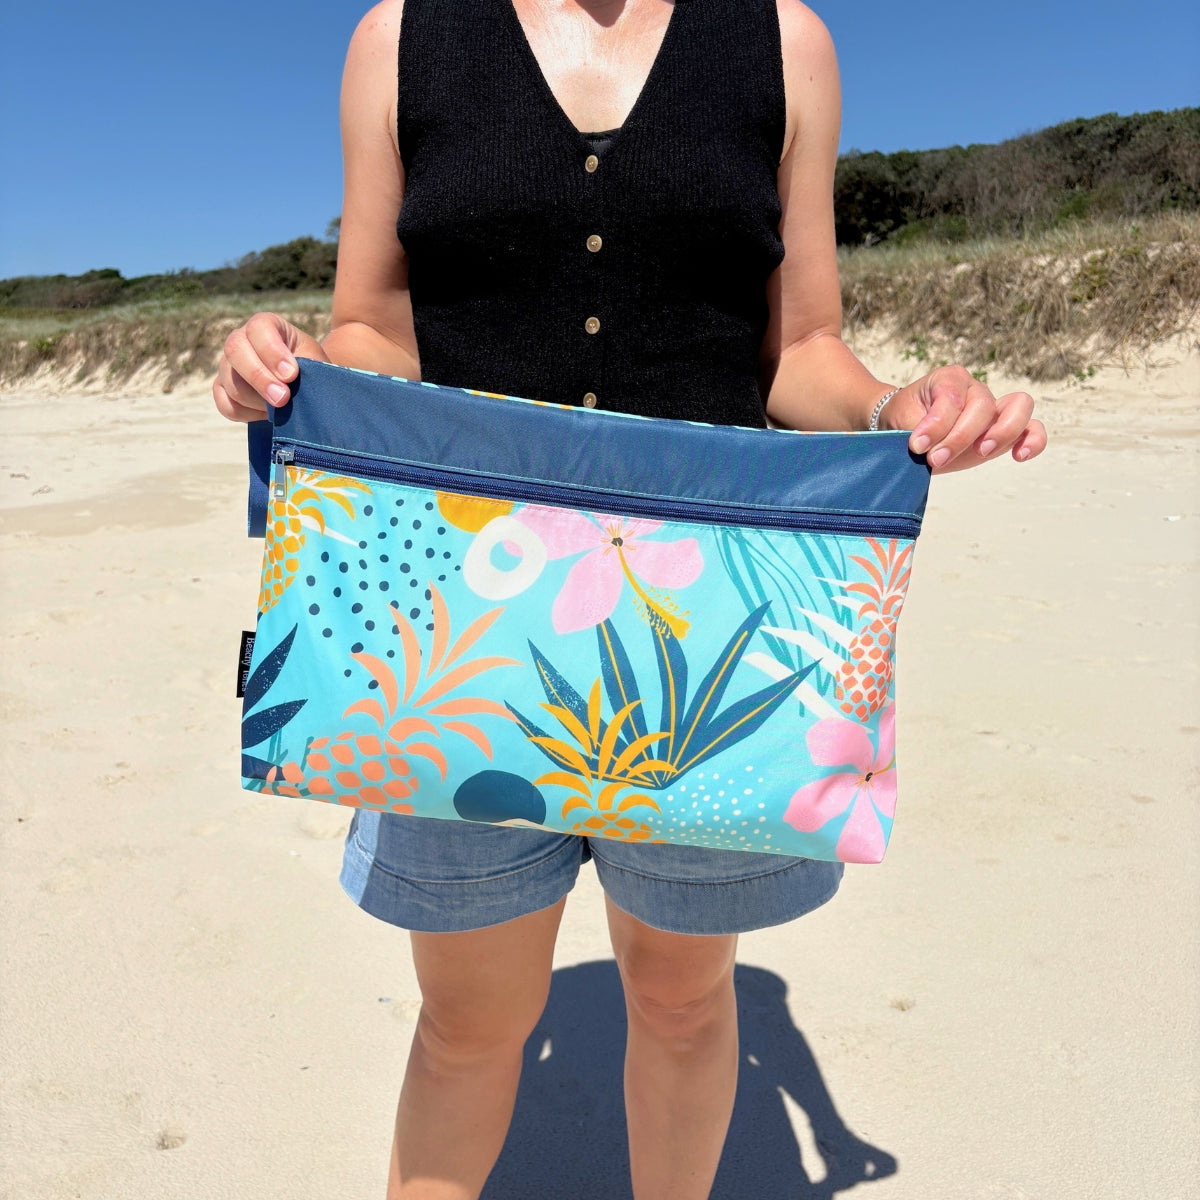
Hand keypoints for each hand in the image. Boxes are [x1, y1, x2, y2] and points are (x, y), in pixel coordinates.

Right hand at [212, 312, 327, 423]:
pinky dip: (247, 414)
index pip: (258, 328)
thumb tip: (289, 382)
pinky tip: (266, 415)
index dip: (272, 352)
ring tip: (281, 408)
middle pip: (235, 350)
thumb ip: (305, 368)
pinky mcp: (222, 389)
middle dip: (259, 377)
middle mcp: (241, 339)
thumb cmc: (311, 371)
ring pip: (231, 382)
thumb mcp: (315, 364)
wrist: (304, 389)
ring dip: (257, 401)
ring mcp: (228, 364)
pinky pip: (226, 404)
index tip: (291, 374)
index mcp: (266, 325)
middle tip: (282, 398)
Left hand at [880, 366, 1046, 472]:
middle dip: (960, 436)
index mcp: (950, 379)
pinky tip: (1019, 456)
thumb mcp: (903, 421)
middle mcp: (976, 390)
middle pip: (983, 405)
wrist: (907, 432)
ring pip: (1019, 407)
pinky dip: (1033, 441)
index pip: (952, 397)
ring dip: (1002, 432)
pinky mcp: (1005, 432)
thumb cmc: (905, 421)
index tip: (917, 445)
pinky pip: (1032, 429)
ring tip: (981, 453)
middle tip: (936, 459)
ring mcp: (994, 409)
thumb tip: (928, 443)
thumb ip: (918, 428)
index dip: (936, 424)